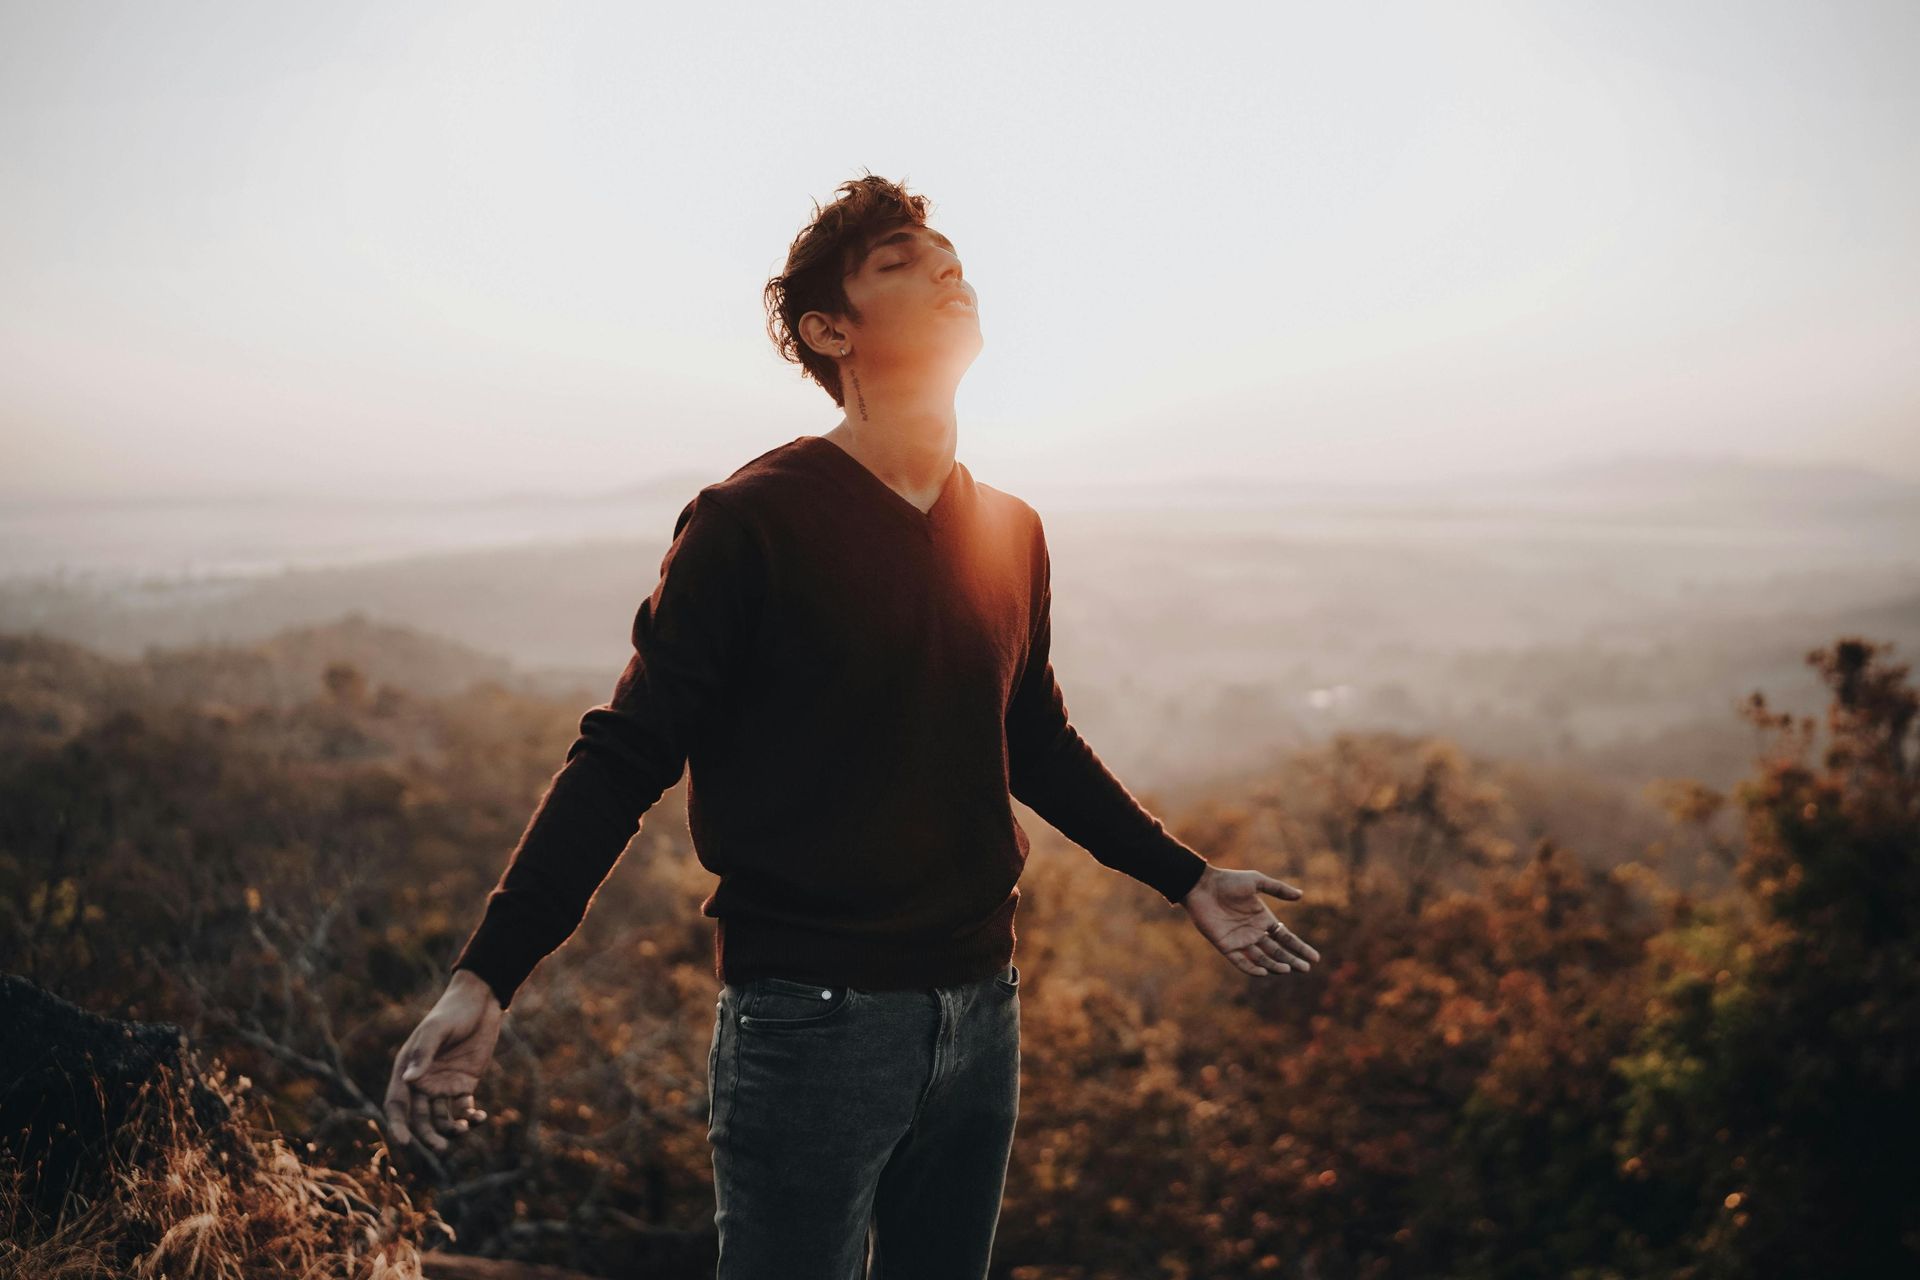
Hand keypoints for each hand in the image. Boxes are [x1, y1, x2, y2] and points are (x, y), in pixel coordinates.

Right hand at [384, 969, 502, 1152]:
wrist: (480, 1002)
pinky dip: (471, 1118)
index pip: (397, 1104)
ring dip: (451, 1129)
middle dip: (428, 1136)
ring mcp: (444, 1085)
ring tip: (465, 1128)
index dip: (397, 1125)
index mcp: (408, 1069)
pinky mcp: (464, 1085)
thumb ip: (424, 1053)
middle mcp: (423, 1082)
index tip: (404, 1143)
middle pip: (420, 1119)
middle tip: (442, 1148)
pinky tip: (480, 1118)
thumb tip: (409, 1080)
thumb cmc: (453, 1012)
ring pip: (442, 1118)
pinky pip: (464, 1109)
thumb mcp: (437, 1029)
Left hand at [1180, 865, 1321, 977]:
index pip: (1286, 938)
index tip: (1314, 958)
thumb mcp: (1256, 882)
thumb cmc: (1228, 881)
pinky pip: (1241, 961)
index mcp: (1263, 919)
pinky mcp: (1226, 945)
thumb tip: (1301, 894)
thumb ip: (1278, 889)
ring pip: (1262, 958)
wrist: (1202, 886)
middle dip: (1292, 961)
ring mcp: (1240, 940)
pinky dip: (1252, 968)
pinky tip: (1264, 972)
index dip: (1300, 948)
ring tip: (1287, 969)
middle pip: (1278, 952)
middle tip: (1305, 969)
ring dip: (1275, 966)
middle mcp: (1254, 932)